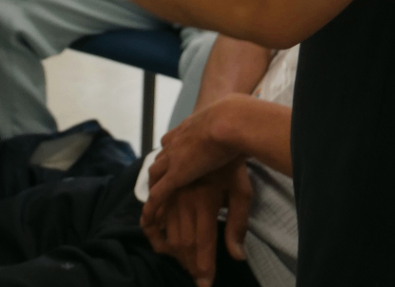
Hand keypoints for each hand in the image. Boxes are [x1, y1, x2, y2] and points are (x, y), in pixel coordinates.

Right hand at [142, 164, 251, 285]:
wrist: (217, 123)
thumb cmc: (234, 161)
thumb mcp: (242, 193)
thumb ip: (237, 225)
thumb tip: (237, 256)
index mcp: (203, 202)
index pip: (201, 243)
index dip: (202, 266)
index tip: (203, 284)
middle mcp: (183, 196)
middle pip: (180, 238)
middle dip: (186, 259)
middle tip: (192, 271)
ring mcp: (171, 183)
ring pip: (163, 220)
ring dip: (168, 240)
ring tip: (175, 252)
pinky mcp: (165, 173)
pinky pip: (153, 198)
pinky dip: (152, 214)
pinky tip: (154, 222)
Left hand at [143, 100, 246, 213]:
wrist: (227, 122)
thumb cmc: (233, 126)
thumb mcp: (228, 134)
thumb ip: (226, 139)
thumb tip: (234, 148)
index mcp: (186, 133)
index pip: (169, 146)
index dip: (168, 159)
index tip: (170, 171)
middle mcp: (176, 145)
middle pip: (159, 162)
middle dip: (158, 176)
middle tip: (161, 193)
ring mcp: (173, 160)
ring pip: (154, 177)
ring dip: (153, 190)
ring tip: (156, 206)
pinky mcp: (175, 175)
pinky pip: (157, 194)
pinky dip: (152, 206)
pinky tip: (149, 220)